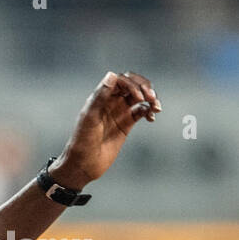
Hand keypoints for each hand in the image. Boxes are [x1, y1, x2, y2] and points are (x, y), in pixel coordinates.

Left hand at [50, 71, 160, 188]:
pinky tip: (151, 117)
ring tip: (156, 107)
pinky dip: (150, 111)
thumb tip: (112, 75)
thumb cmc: (82, 141)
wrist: (83, 164)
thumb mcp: (90, 117)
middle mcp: (110, 102)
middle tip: (151, 98)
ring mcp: (119, 112)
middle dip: (145, 87)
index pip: (121, 80)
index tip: (138, 97)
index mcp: (100, 97)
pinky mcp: (126, 124)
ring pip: (140, 97)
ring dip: (151, 98)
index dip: (132, 84)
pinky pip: (142, 111)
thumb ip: (100, 97)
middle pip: (133, 85)